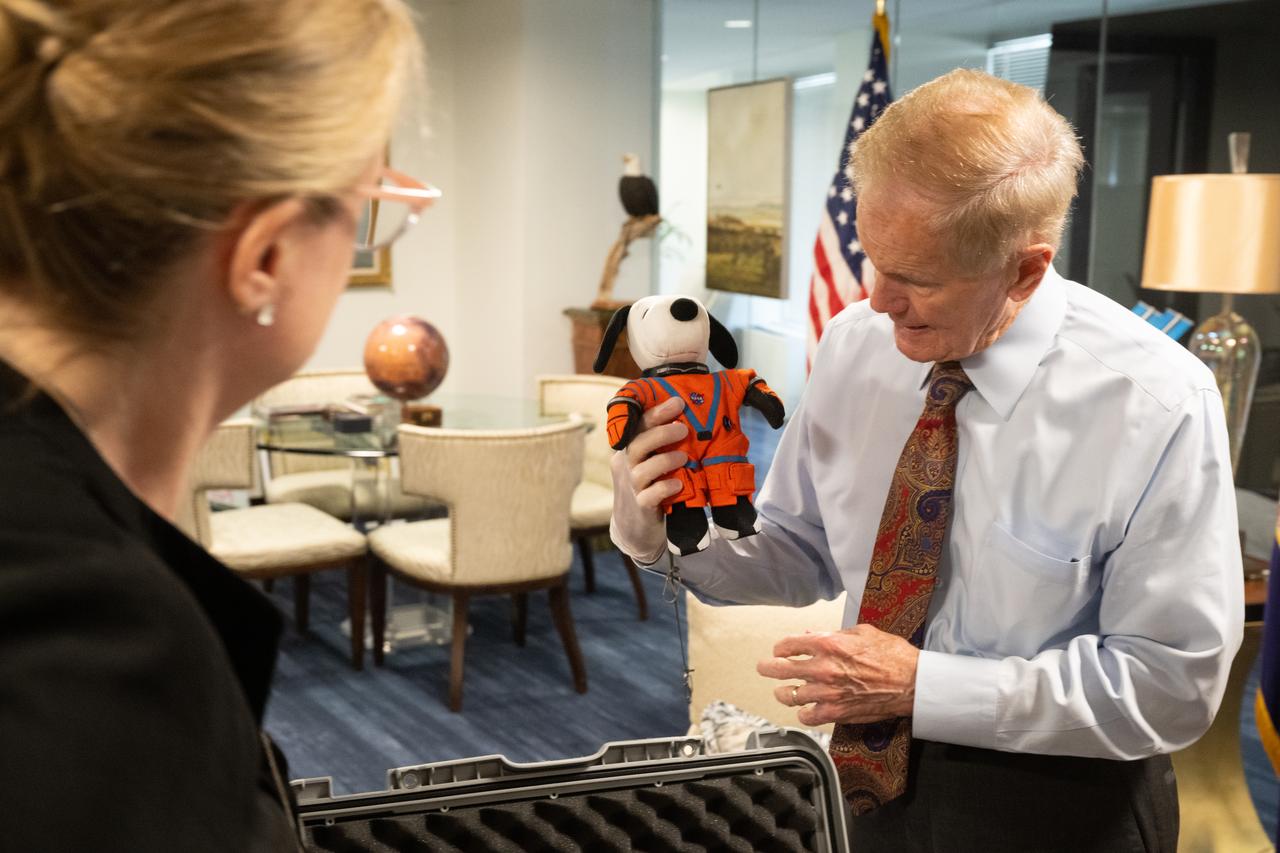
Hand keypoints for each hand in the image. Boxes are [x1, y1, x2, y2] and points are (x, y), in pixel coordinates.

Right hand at [608, 396, 686, 563]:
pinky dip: (663, 488)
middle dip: (661, 433)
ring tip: (684, 457)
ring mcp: (633, 487)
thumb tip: (690, 421)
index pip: (638, 426)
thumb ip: (664, 445)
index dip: (656, 413)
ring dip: (664, 460)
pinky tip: (677, 484)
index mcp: (631, 450)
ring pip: (642, 470)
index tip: (677, 402)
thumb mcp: (653, 461)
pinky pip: (649, 495)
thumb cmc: (650, 486)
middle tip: (683, 428)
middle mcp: (628, 466)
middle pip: (637, 444)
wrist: (636, 528)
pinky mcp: (641, 506)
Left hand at [756, 625, 919, 726]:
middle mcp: (823, 667)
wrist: (912, 683)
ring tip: (782, 691)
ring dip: (783, 692)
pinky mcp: (836, 712)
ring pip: (790, 695)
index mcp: (829, 643)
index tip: (780, 650)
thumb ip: (833, 633)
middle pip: (781, 669)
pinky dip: (803, 713)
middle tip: (765, 668)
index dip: (780, 647)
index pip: (789, 644)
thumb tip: (811, 635)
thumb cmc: (892, 655)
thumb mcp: (862, 632)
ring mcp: (828, 692)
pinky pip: (807, 717)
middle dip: (768, 667)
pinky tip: (805, 710)